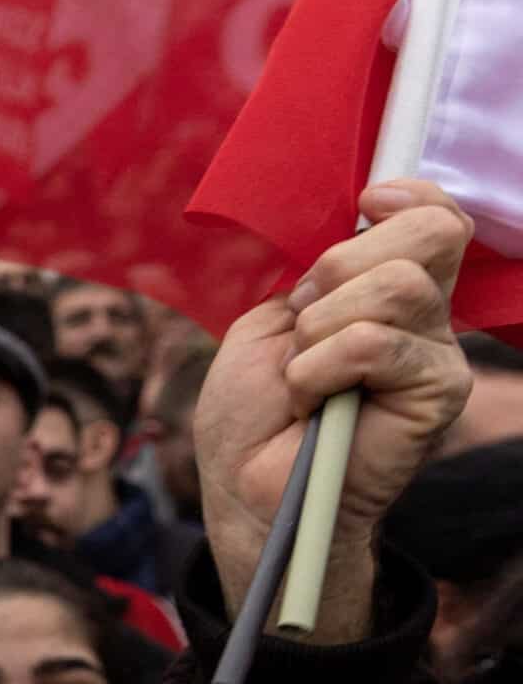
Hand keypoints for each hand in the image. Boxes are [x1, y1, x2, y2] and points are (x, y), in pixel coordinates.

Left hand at [196, 180, 473, 642]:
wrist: (247, 488)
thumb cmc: (253, 412)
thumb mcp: (270, 323)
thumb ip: (318, 275)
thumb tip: (362, 228)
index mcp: (386, 290)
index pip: (434, 216)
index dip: (408, 196)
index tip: (367, 200)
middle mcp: (424, 316)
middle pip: (428, 233)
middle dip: (342, 264)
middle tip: (303, 320)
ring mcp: (436, 354)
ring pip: (396, 285)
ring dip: (321, 326)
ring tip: (303, 374)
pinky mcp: (437, 392)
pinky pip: (373, 343)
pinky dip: (319, 368)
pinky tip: (311, 403)